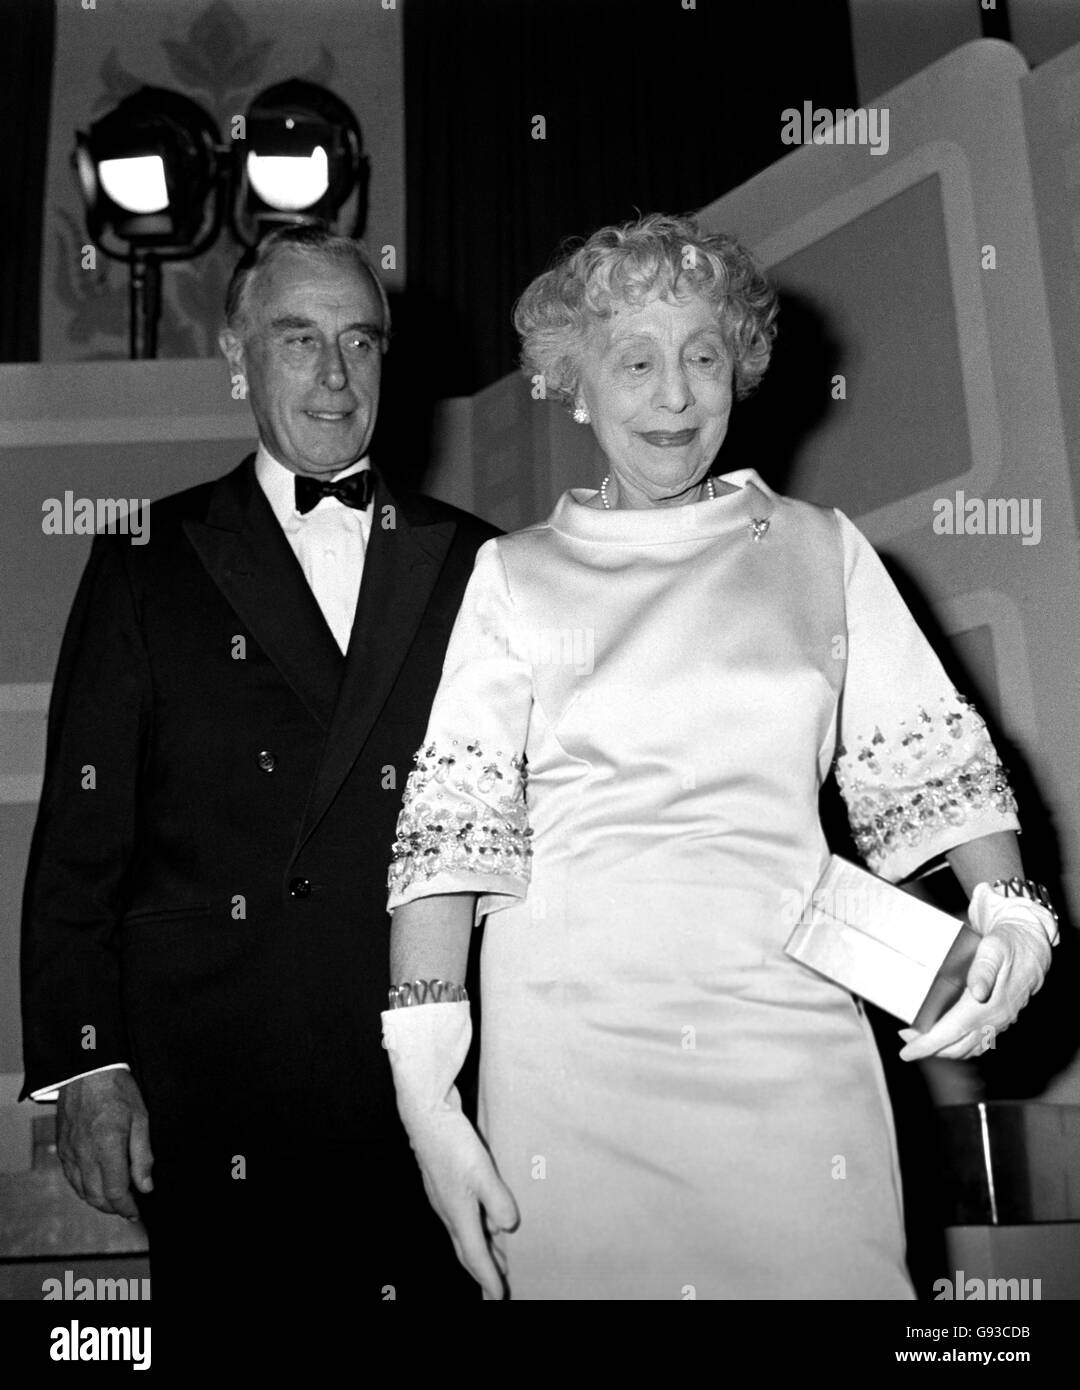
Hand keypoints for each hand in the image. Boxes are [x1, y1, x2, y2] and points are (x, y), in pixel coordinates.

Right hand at [55, 1070, 153, 1219]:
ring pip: (81, 1191)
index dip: (127, 1207)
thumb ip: (143, 1155)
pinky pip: (71, 1178)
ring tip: (115, 1199)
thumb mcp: (141, 1118)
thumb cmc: (117, 1090)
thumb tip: (145, 1186)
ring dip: (98, 1201)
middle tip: (128, 1207)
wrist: (87, 1071)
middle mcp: (85, 1154)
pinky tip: (95, 1185)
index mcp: (107, 1147)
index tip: (136, 1211)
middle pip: (96, 1197)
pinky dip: (83, 1188)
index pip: (115, 1192)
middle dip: (113, 1208)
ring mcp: (70, 1152)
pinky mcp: (62, 1148)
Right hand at [382, 1000, 516, 1297]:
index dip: (488, 1278)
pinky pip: (464, 1213)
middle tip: (500, 1286)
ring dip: (483, 1246)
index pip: (474, 1256)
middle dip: (484, 1268)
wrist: (425, 1112)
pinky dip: (478, 1224)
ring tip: (501, 1256)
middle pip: (467, 1248)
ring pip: (465, 1231)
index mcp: (456, 1214)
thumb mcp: (481, 1171)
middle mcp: (448, 1210)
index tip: (499, 1297)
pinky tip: (488, 1216)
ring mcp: (444, 1195)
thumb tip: (507, 1228)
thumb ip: (497, 1201)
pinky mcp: (446, 1180)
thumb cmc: (451, 1141)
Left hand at [898, 896, 1051, 1061]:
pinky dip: (959, 1046)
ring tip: (919, 1038)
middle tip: (905, 1037)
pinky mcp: (1001, 1020)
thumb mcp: (994, 948)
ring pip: (967, 1048)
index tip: (907, 1052)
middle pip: (956, 1046)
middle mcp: (994, 1019)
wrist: (1032, 945)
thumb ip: (984, 969)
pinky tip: (947, 1039)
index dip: (928, 1045)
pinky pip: (979, 1043)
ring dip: (942, 1049)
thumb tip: (978, 991)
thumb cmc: (1008, 943)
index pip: (953, 1032)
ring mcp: (999, 1022)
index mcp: (988, 1004)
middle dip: (928, 1048)